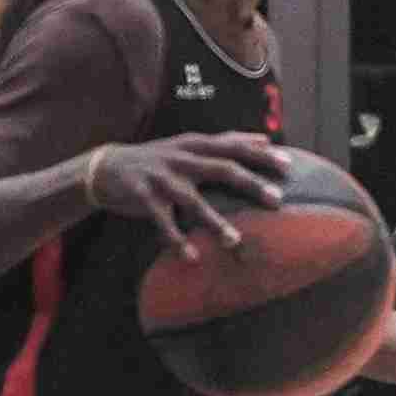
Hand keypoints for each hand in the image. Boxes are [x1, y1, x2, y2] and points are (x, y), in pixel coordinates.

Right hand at [88, 133, 291, 258]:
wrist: (106, 167)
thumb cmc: (156, 160)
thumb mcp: (188, 145)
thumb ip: (224, 143)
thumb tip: (263, 137)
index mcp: (195, 144)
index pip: (233, 145)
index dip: (261, 153)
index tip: (289, 164)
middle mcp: (181, 158)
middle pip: (222, 168)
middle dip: (251, 183)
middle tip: (277, 200)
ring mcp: (161, 177)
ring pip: (193, 200)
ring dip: (215, 222)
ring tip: (235, 241)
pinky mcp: (143, 197)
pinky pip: (162, 222)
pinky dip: (176, 241)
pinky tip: (192, 258)